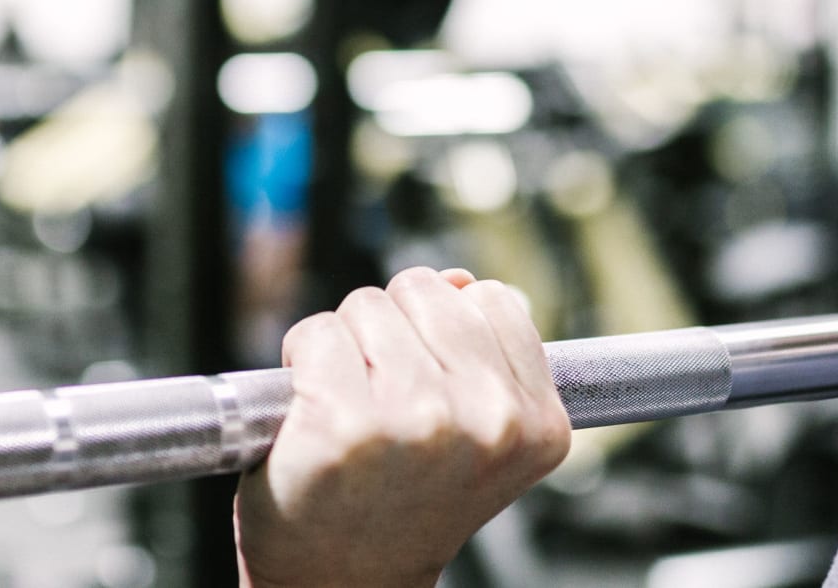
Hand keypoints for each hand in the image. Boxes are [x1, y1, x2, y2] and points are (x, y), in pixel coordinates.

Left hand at [235, 267, 571, 587]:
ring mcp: (416, 420)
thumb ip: (482, 351)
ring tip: (352, 409)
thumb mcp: (476, 433)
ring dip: (346, 345)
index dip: (446, 331)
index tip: (431, 383)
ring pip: (367, 305)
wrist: (345, 585)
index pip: (494, 301)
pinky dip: (301, 360)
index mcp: (536, 423)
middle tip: (384, 397)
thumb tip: (456, 279)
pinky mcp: (343, 422)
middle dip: (393, 327)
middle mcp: (486, 421)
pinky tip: (314, 412)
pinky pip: (315, 333)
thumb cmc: (403, 505)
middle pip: (426, 290)